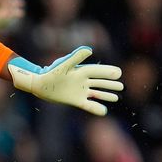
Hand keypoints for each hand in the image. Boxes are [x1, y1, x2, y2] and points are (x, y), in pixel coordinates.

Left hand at [7, 46, 122, 115]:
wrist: (40, 85)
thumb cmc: (51, 73)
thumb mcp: (64, 65)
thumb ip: (76, 58)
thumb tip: (90, 50)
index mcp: (81, 71)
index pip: (97, 71)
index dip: (108, 72)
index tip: (119, 73)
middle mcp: (82, 81)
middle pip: (99, 82)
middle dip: (110, 84)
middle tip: (121, 86)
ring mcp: (79, 91)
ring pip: (96, 93)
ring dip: (105, 95)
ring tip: (116, 97)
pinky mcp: (75, 100)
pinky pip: (88, 105)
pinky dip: (96, 108)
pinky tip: (104, 111)